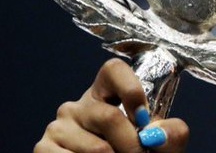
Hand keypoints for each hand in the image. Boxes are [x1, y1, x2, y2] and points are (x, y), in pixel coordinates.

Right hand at [35, 58, 189, 152]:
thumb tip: (157, 134)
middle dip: (132, 145)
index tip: (144, 118)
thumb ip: (171, 134)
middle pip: (109, 116)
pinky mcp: (44, 148)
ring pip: (96, 148)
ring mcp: (59, 126)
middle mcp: (79, 105)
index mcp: (106, 94)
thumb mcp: (163, 144)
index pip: (114, 70)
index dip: (131, 89)